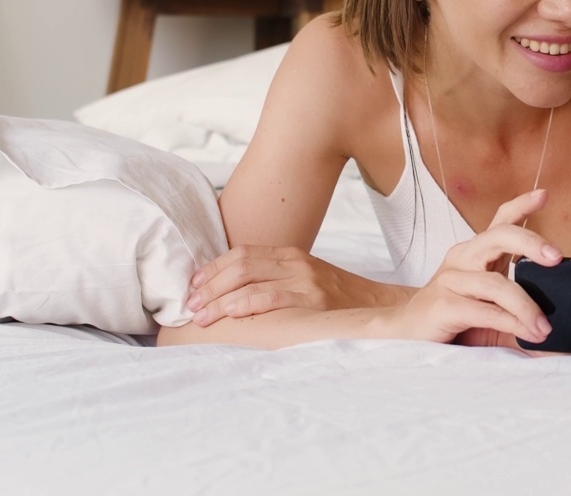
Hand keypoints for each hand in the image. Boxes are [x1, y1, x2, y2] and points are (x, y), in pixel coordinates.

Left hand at [187, 245, 408, 326]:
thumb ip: (279, 280)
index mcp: (292, 255)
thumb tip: (236, 294)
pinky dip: (245, 304)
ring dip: (219, 299)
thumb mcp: (310, 281)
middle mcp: (296, 263)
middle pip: (240, 264)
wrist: (381, 310)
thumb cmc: (340, 303)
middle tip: (189, 305)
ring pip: (249, 280)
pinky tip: (229, 314)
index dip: (213, 268)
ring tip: (200, 316)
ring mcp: (305, 280)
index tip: (194, 285)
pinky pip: (270, 298)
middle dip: (209, 284)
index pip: (242, 253)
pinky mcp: (313, 300)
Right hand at [383, 189, 562, 344]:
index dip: (520, 206)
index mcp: (475, 255)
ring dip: (527, 307)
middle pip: (499, 236)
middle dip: (531, 242)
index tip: (543, 194)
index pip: (499, 222)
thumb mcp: (490, 310)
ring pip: (497, 283)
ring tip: (544, 328)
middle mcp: (462, 259)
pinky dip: (511, 322)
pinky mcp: (443, 304)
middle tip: (557, 258)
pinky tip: (526, 333)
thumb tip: (553, 326)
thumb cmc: (451, 321)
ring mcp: (450, 280)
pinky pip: (486, 310)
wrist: (404, 336)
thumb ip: (517, 311)